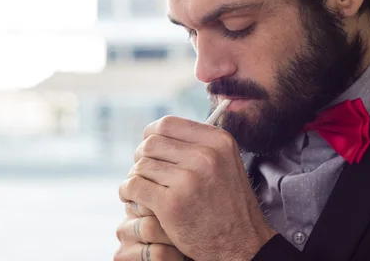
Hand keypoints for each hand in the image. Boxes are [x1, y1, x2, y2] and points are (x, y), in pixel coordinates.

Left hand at [119, 116, 275, 260]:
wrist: (242, 245)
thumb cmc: (228, 205)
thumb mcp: (225, 163)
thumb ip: (197, 144)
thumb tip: (158, 131)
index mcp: (218, 141)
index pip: (167, 123)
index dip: (152, 134)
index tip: (150, 148)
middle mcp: (205, 156)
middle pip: (150, 143)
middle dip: (141, 157)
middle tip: (144, 172)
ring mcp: (188, 179)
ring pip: (141, 165)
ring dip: (136, 176)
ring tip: (141, 188)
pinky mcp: (171, 204)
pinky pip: (134, 186)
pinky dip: (128, 191)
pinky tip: (132, 198)